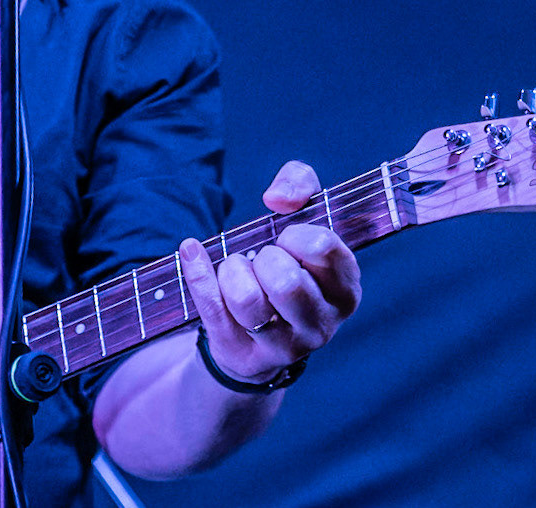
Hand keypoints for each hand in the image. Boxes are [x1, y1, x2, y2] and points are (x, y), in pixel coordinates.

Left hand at [181, 160, 360, 385]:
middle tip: (263, 261)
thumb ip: (299, 182)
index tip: (286, 239)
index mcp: (345, 289)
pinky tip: (191, 251)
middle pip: (285, 282)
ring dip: (232, 271)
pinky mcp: (245, 354)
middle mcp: (321, 323)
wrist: (263, 327)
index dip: (296, 234)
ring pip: (246, 300)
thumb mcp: (303, 214)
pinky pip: (211, 307)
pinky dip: (197, 272)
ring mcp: (284, 346)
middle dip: (264, 258)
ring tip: (238, 270)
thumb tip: (276, 198)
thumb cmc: (288, 260)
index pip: (323, 249)